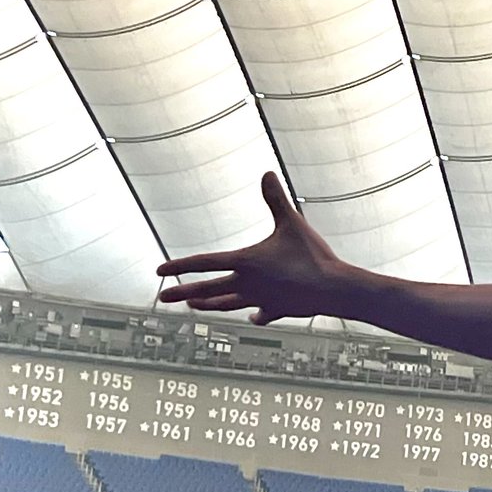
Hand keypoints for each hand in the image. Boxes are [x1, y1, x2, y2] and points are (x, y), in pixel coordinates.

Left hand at [156, 172, 348, 325]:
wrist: (332, 289)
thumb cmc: (311, 255)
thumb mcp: (291, 223)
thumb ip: (275, 199)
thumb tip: (266, 173)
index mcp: (246, 262)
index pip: (204, 263)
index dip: (181, 265)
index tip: (159, 271)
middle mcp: (246, 284)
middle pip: (208, 289)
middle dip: (183, 292)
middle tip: (163, 298)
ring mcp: (260, 300)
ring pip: (227, 305)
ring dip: (209, 305)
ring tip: (195, 306)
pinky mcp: (276, 311)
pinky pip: (261, 314)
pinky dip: (254, 315)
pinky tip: (252, 317)